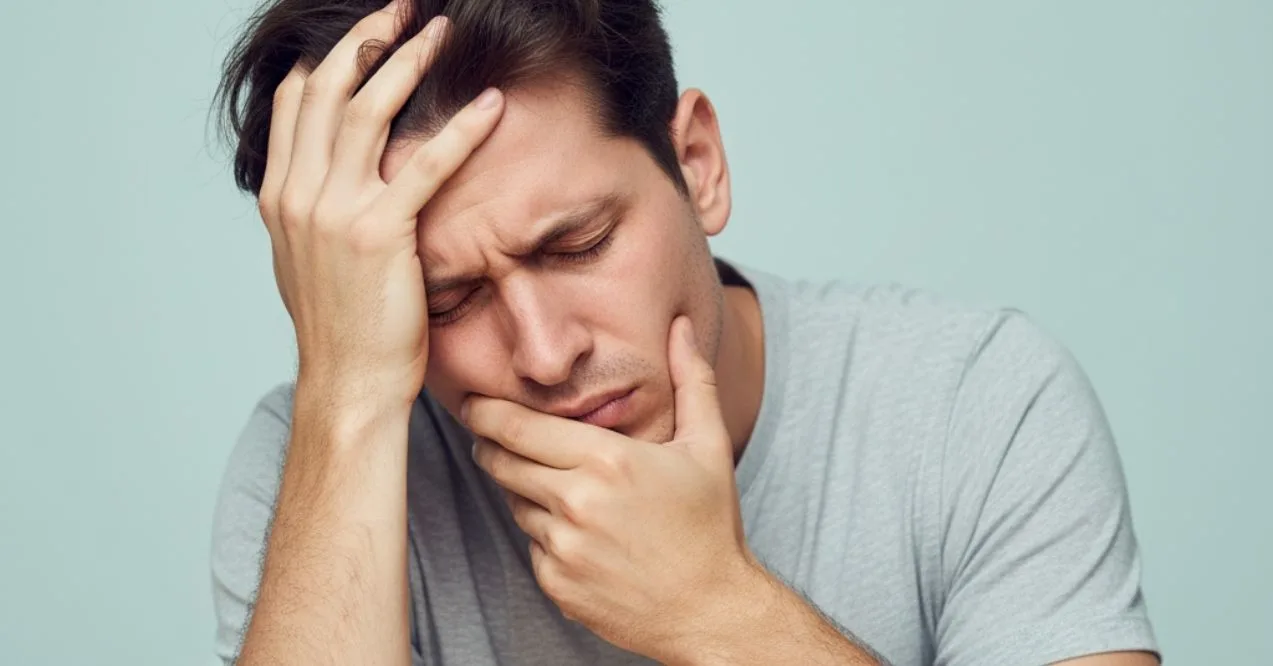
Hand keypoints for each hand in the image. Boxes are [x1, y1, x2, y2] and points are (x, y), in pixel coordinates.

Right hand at [258, 1, 504, 406]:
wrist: (346, 384)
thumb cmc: (340, 330)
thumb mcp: (308, 262)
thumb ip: (312, 214)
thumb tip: (327, 185)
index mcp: (280, 196)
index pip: (295, 103)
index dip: (328, 59)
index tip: (362, 33)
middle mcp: (298, 194)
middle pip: (329, 89)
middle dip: (368, 38)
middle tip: (404, 9)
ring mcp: (334, 211)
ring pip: (370, 109)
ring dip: (408, 61)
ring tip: (440, 32)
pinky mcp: (380, 234)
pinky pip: (425, 165)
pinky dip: (461, 130)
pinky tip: (492, 106)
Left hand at [465, 316, 756, 661]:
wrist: (712, 611)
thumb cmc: (710, 527)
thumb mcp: (708, 446)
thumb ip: (691, 381)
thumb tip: (682, 327)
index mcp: (608, 461)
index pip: (517, 427)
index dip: (486, 412)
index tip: (473, 403)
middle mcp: (578, 503)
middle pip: (501, 462)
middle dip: (492, 445)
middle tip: (494, 435)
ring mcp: (563, 548)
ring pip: (514, 503)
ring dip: (525, 491)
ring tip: (566, 491)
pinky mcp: (556, 584)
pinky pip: (531, 545)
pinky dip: (546, 535)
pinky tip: (583, 535)